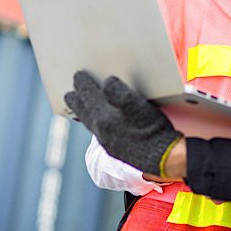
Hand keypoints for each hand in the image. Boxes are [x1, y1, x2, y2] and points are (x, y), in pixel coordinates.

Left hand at [65, 71, 182, 176]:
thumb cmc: (151, 128)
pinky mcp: (115, 149)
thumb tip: (106, 82)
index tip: (78, 74)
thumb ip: (118, 92)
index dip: (82, 83)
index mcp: (103, 117)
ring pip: (89, 123)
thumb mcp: (137, 105)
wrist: (162, 157)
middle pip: (82, 112)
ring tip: (78, 108)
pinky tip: (98, 124)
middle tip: (68, 93)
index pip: (88, 95)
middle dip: (75, 101)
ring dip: (82, 113)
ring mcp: (107, 141)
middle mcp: (100, 130)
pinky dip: (92, 123)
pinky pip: (97, 132)